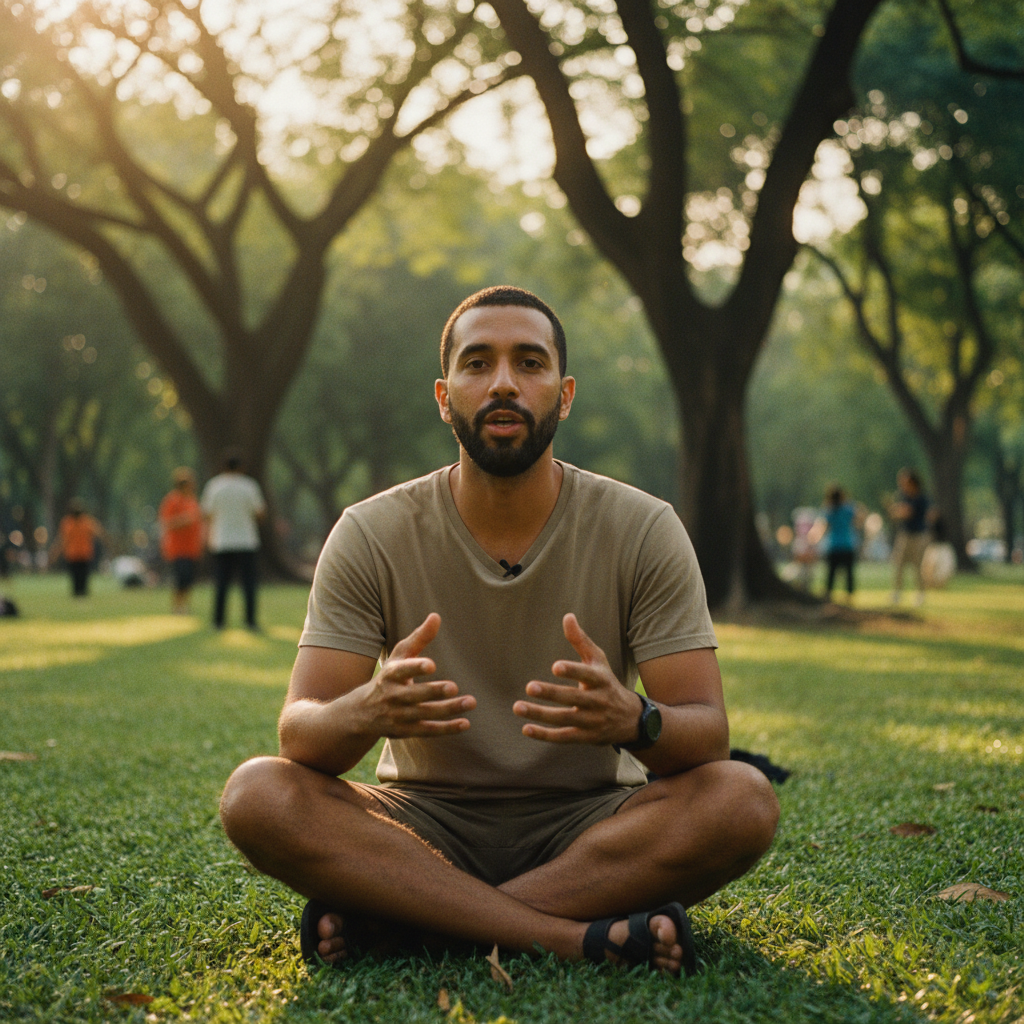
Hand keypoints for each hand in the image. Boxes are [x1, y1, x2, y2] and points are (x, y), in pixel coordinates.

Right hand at [360, 614, 474, 737]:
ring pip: (424, 713)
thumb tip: (436, 616)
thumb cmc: (389, 677)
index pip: (402, 670)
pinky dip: (447, 728)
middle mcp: (392, 696)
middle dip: (433, 691)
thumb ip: (419, 638)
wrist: (361, 713)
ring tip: (471, 701)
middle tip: (454, 687)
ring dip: (448, 709)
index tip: (432, 665)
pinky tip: (465, 723)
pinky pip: (428, 731)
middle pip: (414, 695)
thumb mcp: (399, 657)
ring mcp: (399, 715)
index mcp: (390, 674)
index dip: (416, 668)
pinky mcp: (406, 731)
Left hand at [512, 613, 640, 745]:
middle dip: (551, 693)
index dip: (573, 671)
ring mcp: (592, 721)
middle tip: (529, 687)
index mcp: (601, 680)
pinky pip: (564, 737)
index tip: (555, 666)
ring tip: (517, 706)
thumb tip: (567, 616)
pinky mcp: (586, 737)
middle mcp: (598, 701)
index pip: (587, 675)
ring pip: (565, 718)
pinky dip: (545, 735)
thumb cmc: (607, 683)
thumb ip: (581, 640)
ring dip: (541, 714)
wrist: (630, 719)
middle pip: (573, 698)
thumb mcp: (598, 661)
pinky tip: (526, 728)